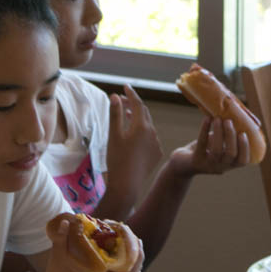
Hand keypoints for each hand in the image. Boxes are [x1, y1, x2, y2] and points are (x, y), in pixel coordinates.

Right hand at [36, 216, 142, 271]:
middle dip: (136, 255)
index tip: (130, 236)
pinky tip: (114, 264)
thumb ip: (60, 241)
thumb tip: (65, 221)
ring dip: (131, 266)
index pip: (131, 271)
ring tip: (124, 248)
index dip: (135, 252)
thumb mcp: (56, 264)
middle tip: (129, 238)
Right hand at [106, 85, 162, 203]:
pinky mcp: (157, 154)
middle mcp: (153, 133)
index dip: (131, 94)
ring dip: (138, 119)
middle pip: (144, 113)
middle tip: (122, 101)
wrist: (127, 185)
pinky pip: (150, 138)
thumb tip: (115, 96)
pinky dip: (142, 132)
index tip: (125, 86)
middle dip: (134, 105)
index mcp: (142, 126)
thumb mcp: (114, 135)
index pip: (138, 104)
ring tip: (127, 116)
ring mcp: (156, 144)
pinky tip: (134, 136)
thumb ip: (115, 114)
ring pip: (148, 126)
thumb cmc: (117, 160)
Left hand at [169, 117, 249, 177]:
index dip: (245, 148)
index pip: (242, 161)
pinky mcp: (195, 160)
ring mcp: (207, 165)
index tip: (243, 133)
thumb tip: (237, 116)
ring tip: (218, 118)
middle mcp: (220, 167)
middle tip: (229, 121)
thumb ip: (227, 137)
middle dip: (231, 136)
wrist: (182, 163)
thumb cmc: (205, 150)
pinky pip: (201, 144)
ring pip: (217, 150)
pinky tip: (207, 119)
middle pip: (230, 154)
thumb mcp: (219, 145)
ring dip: (219, 132)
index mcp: (229, 165)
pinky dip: (205, 130)